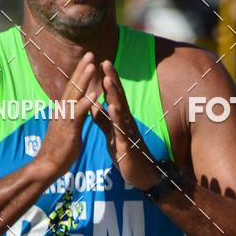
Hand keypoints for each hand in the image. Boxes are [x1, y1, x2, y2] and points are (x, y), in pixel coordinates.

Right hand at [36, 53, 96, 181]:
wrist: (47, 166)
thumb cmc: (59, 150)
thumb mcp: (69, 129)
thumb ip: (75, 117)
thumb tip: (81, 109)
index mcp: (64, 110)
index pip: (73, 88)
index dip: (80, 74)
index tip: (89, 60)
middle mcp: (63, 110)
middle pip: (73, 85)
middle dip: (82, 68)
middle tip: (90, 53)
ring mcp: (65, 117)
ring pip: (75, 94)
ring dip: (84, 79)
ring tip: (93, 64)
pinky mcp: (69, 128)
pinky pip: (79, 112)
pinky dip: (87, 100)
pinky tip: (95, 91)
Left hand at [90, 60, 159, 190]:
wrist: (141, 174)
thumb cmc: (127, 153)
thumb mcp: (112, 134)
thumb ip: (104, 120)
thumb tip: (95, 105)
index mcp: (121, 118)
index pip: (114, 96)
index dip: (108, 79)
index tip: (102, 62)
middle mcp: (126, 121)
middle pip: (118, 97)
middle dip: (112, 79)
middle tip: (105, 61)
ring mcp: (128, 132)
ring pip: (120, 110)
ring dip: (114, 94)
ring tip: (107, 79)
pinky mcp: (127, 145)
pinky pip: (121, 130)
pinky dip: (117, 119)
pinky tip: (112, 109)